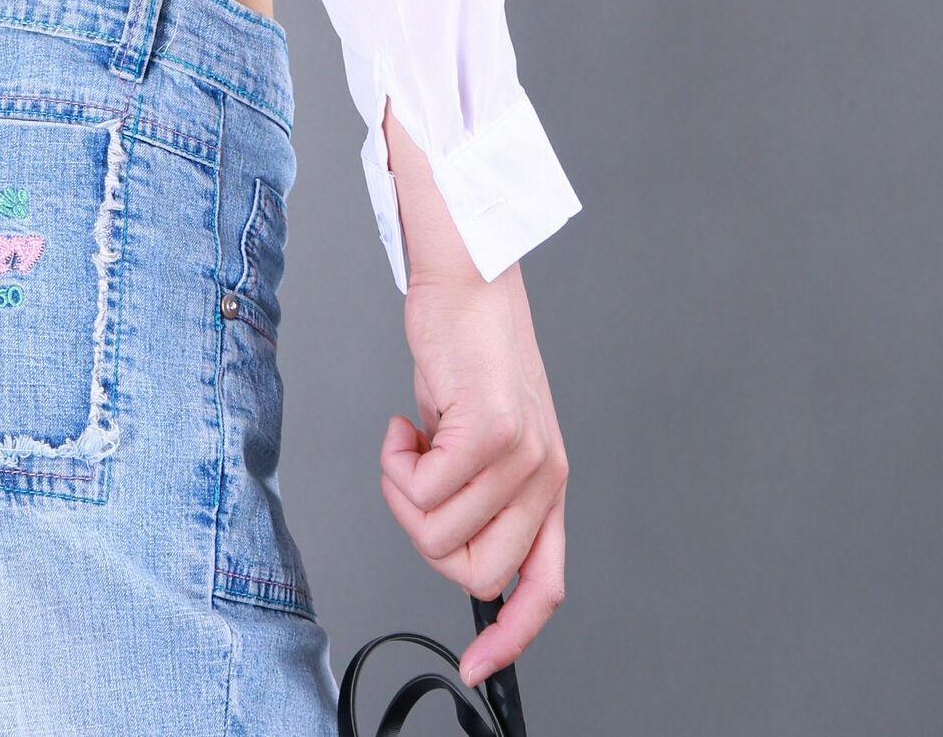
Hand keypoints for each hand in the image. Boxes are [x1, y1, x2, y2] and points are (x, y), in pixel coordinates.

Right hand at [379, 258, 568, 688]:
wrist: (467, 276)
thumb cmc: (467, 350)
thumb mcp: (484, 435)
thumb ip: (480, 492)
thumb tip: (447, 545)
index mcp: (547, 483)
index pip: (544, 584)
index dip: (511, 635)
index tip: (478, 666)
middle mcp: (544, 476)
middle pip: (473, 571)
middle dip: (424, 536)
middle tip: (412, 481)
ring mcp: (521, 456)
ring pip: (436, 532)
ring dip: (401, 489)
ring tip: (411, 439)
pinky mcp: (490, 431)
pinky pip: (421, 489)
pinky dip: (395, 460)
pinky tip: (407, 422)